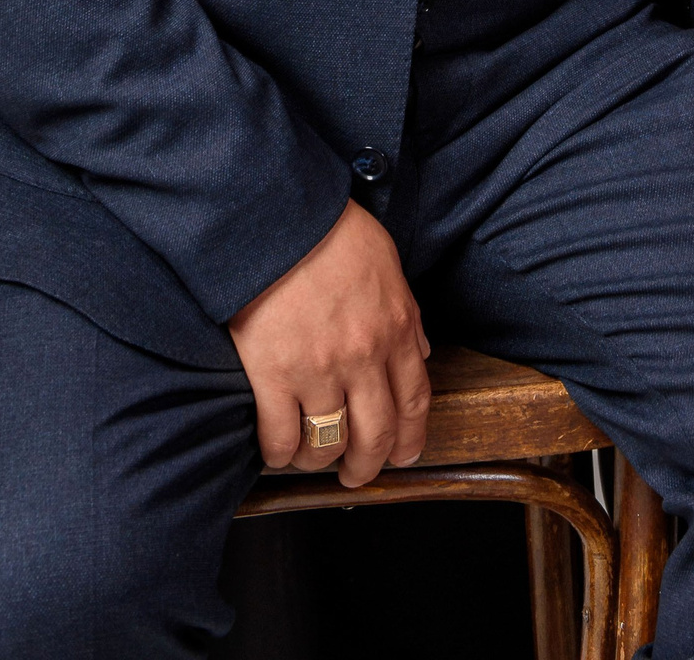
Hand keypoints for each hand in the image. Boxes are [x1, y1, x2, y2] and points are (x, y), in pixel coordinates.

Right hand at [228, 200, 432, 488]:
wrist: (280, 218)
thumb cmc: (332, 233)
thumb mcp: (387, 265)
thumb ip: (406, 315)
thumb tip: (420, 353)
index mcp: (396, 328)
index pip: (415, 401)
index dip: (411, 439)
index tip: (404, 456)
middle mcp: (364, 357)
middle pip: (376, 434)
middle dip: (368, 465)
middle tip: (357, 475)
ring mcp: (319, 370)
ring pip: (328, 444)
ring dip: (322, 462)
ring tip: (313, 460)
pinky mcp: (273, 375)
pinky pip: (280, 437)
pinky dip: (280, 454)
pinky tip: (278, 451)